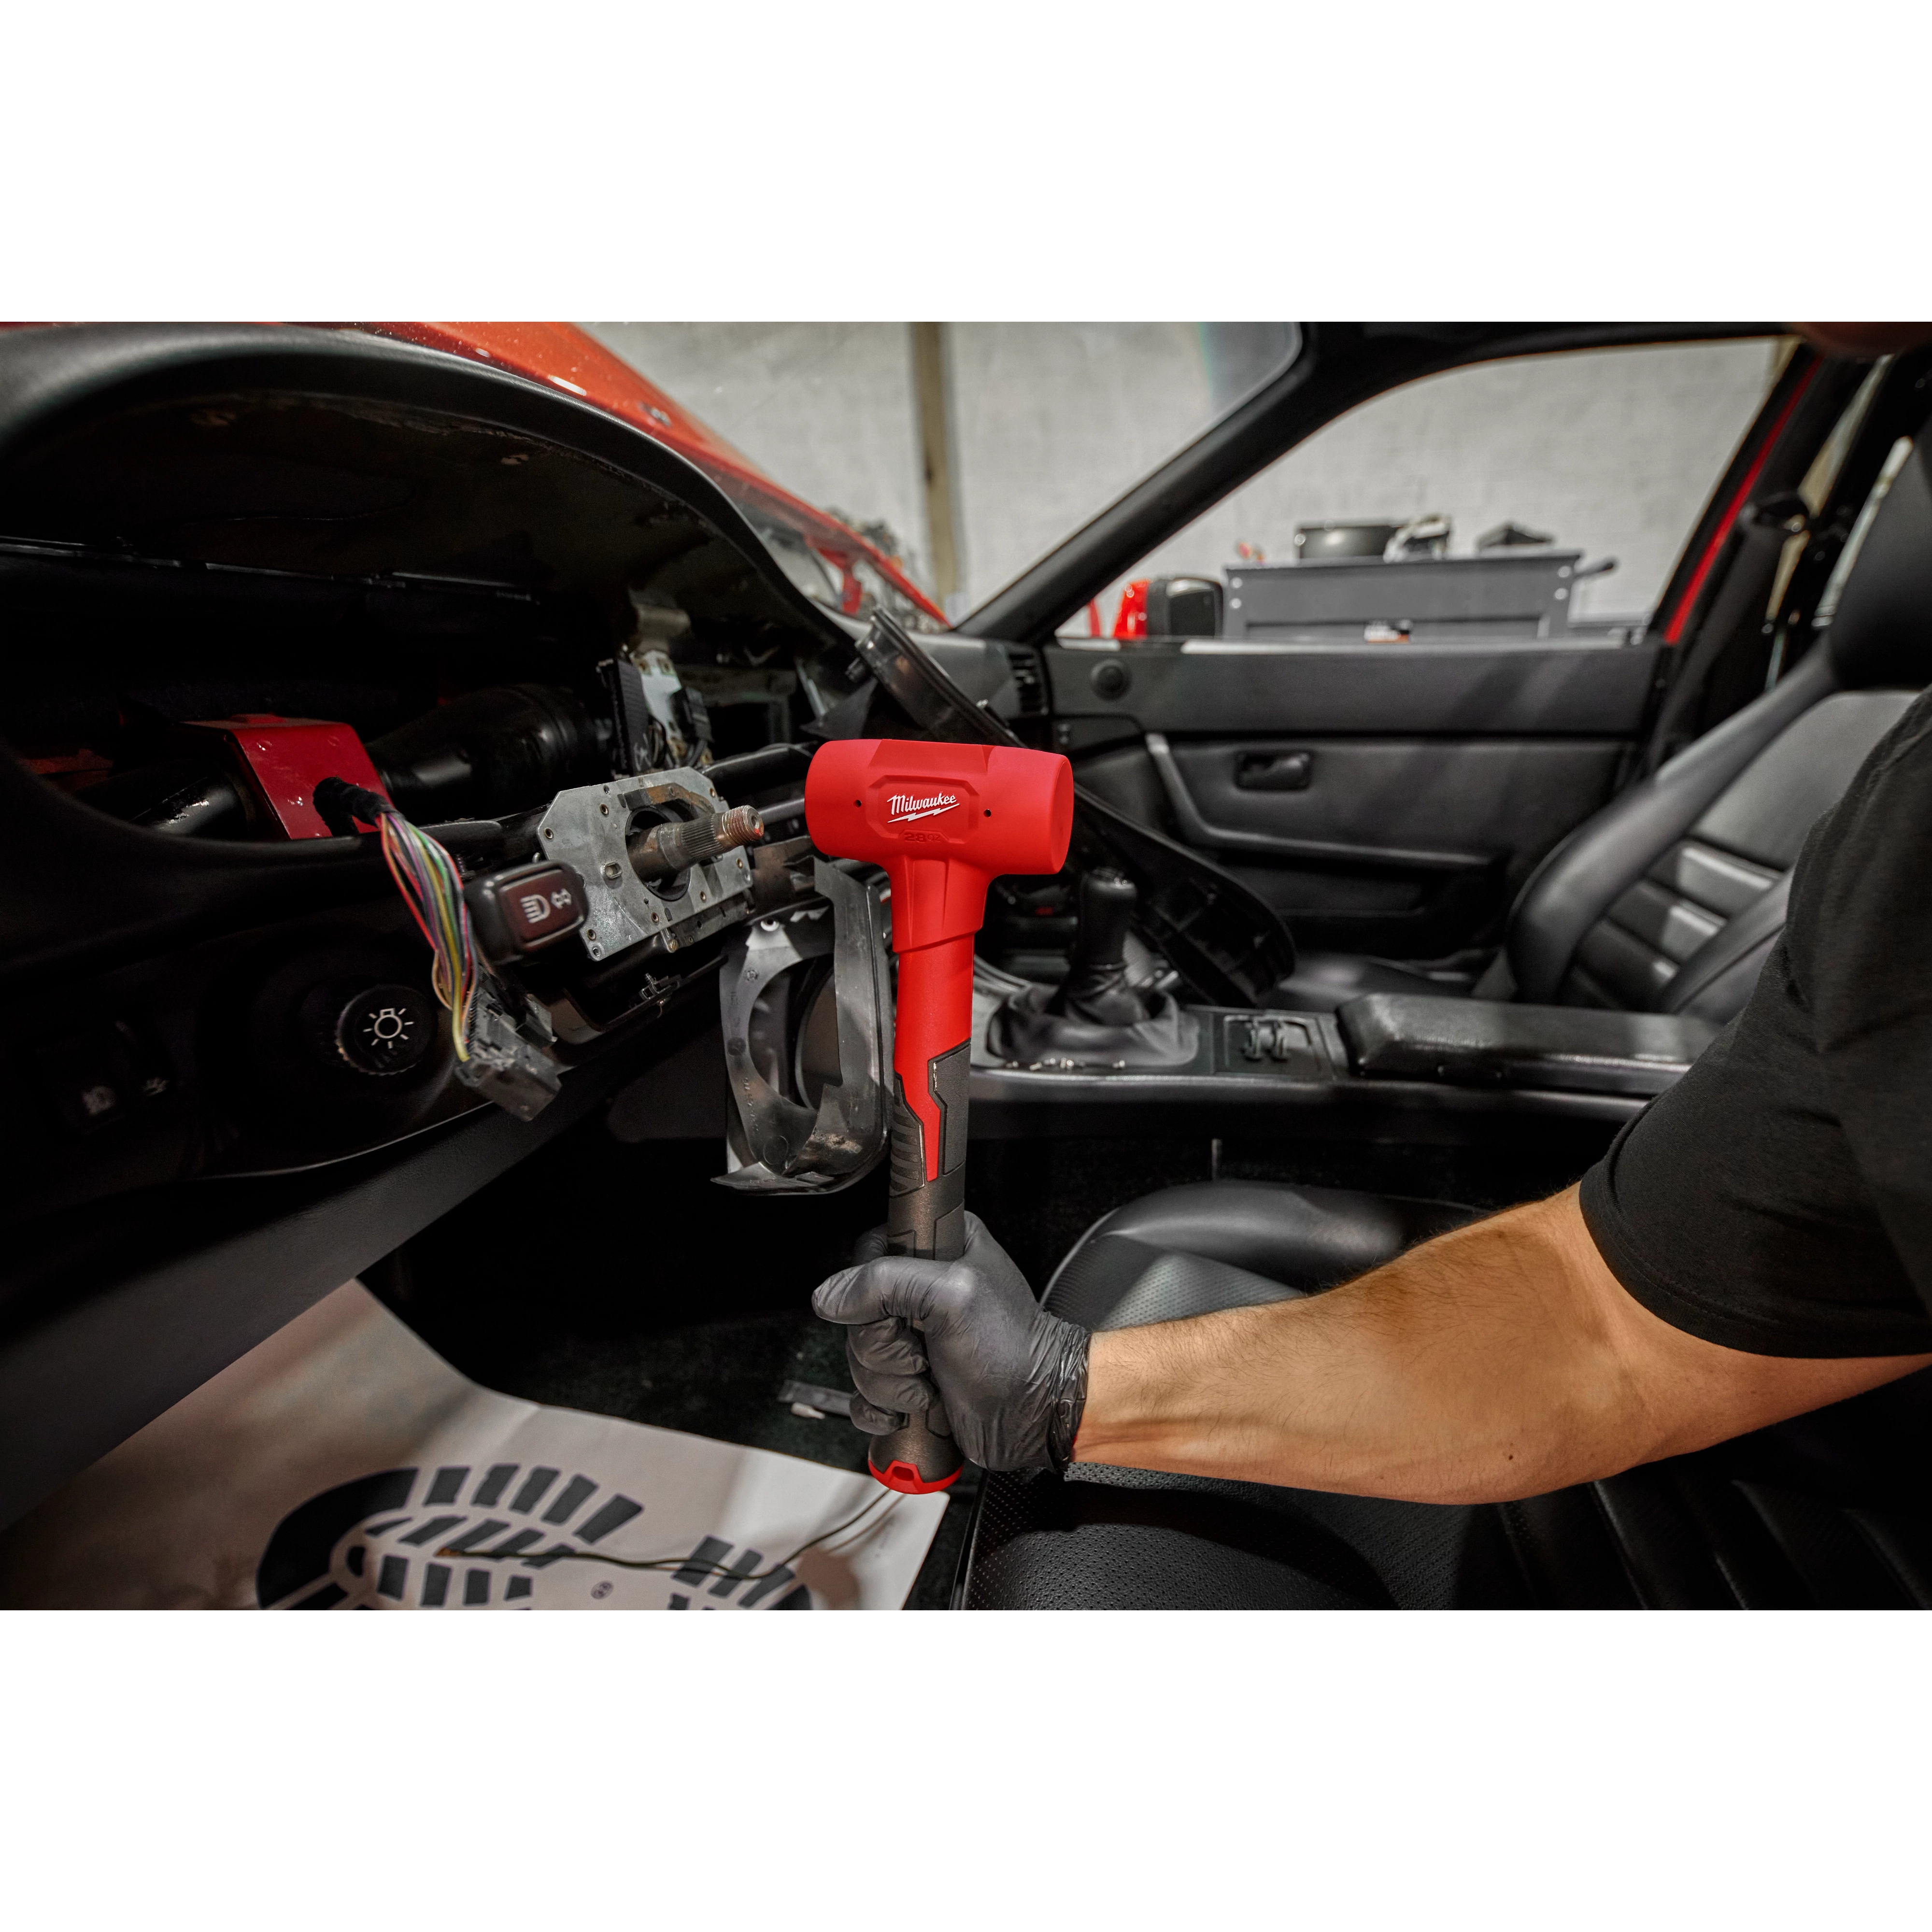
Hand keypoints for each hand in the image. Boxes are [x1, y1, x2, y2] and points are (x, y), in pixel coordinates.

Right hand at [812, 1213, 1089, 1471]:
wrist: (1035, 1412)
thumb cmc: (1014, 1349)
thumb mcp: (953, 1297)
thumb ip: (886, 1283)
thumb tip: (830, 1296)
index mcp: (936, 1249)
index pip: (868, 1253)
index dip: (872, 1290)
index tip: (903, 1314)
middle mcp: (919, 1290)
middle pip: (856, 1313)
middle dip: (886, 1349)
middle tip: (924, 1354)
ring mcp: (911, 1336)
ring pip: (857, 1357)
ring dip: (890, 1383)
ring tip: (930, 1383)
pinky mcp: (905, 1379)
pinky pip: (862, 1395)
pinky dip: (882, 1407)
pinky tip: (914, 1406)